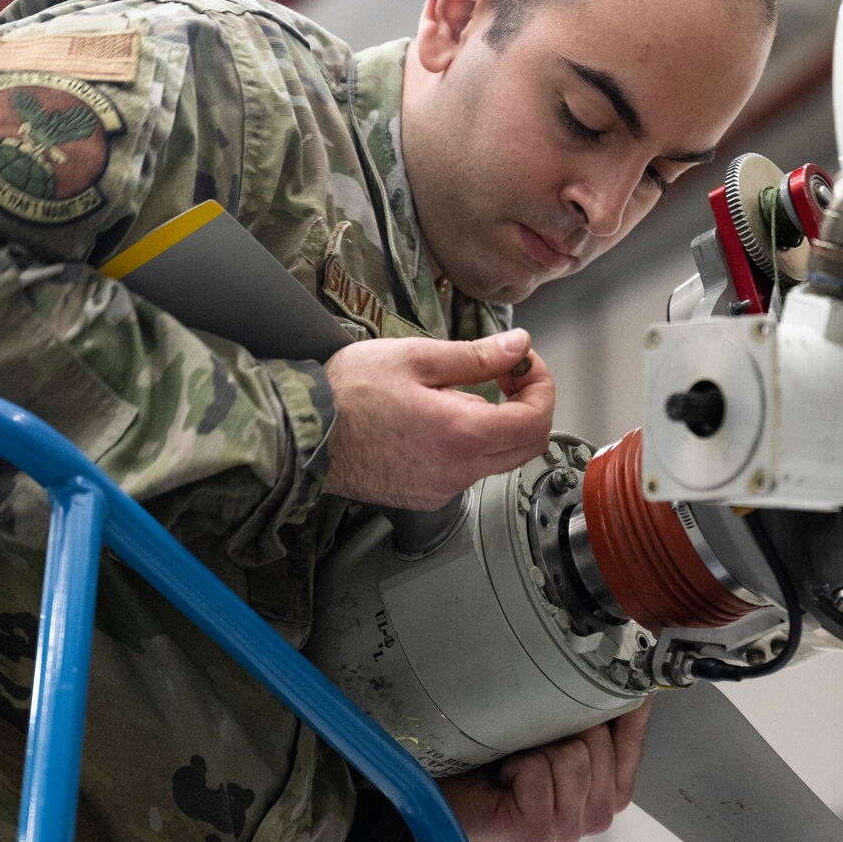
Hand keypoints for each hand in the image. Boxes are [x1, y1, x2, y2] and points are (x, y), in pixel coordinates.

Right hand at [322, 327, 555, 509]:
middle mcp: (460, 471)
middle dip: (528, 405)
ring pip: (497, 459)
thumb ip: (476, 355)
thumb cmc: (349, 390)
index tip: (520, 360)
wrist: (302, 434)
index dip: (540, 384)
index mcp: (463, 434)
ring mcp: (443, 489)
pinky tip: (435, 420)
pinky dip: (468, 444)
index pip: (536, 419)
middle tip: (503, 373)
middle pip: (527, 446)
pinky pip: (466, 471)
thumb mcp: (415, 356)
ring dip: (496, 424)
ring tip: (455, 392)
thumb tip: (518, 345)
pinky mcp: (425, 497)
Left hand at [434, 701, 652, 841]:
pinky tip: (506, 778)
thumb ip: (602, 704)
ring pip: (572, 758)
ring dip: (536, 749)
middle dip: (560, 729)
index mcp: (613, 783)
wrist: (450, 784)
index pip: (633, 726)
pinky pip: (538, 773)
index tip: (576, 693)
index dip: (608, 701)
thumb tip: (636, 675)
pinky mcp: (540, 832)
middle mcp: (600, 810)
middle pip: (599, 741)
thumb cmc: (502, 752)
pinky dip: (515, 767)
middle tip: (533, 743)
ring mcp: (572, 827)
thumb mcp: (558, 721)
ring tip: (518, 761)